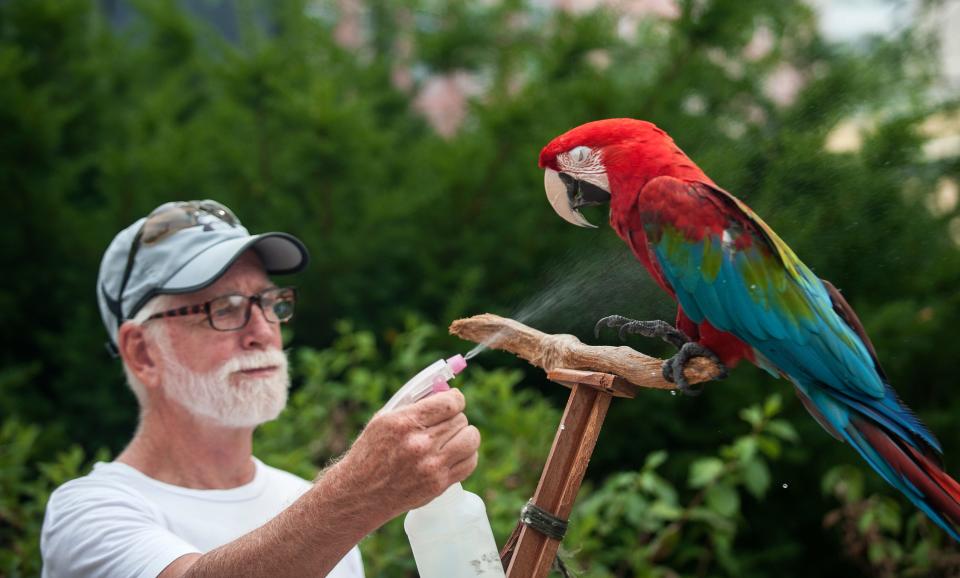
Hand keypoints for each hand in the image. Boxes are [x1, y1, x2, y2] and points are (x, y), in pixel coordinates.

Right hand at [330, 389, 480, 520]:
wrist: (360, 492)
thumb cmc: (370, 452)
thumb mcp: (384, 420)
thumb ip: (414, 404)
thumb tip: (445, 390)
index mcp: (404, 423)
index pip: (449, 403)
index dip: (456, 399)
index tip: (454, 400)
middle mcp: (419, 445)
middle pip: (460, 420)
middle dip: (455, 417)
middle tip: (445, 422)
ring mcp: (431, 467)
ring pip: (471, 439)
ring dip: (465, 435)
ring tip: (453, 437)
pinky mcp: (438, 484)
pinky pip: (470, 462)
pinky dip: (467, 454)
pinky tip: (455, 453)